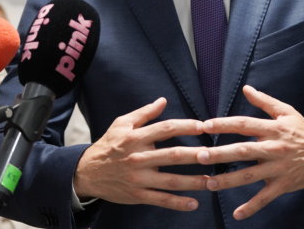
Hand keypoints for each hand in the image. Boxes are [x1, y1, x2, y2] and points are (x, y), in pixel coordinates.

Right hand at [72, 97, 206, 210]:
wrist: (87, 172)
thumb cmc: (108, 145)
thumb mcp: (122, 123)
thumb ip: (144, 113)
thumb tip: (163, 100)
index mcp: (136, 137)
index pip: (166, 129)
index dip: (186, 126)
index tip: (204, 126)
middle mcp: (138, 157)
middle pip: (172, 155)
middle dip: (196, 155)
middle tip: (216, 155)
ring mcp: (139, 178)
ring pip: (170, 181)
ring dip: (193, 182)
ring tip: (212, 181)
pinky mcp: (137, 195)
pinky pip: (161, 200)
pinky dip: (178, 203)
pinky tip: (194, 203)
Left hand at [195, 85, 303, 220]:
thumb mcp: (286, 112)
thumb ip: (264, 101)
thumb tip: (246, 88)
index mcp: (273, 129)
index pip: (245, 125)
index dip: (225, 125)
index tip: (205, 126)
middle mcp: (274, 148)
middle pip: (244, 151)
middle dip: (221, 154)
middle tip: (200, 156)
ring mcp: (279, 168)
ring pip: (251, 175)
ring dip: (229, 180)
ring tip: (210, 183)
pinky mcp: (284, 184)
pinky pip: (266, 197)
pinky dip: (252, 206)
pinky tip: (238, 214)